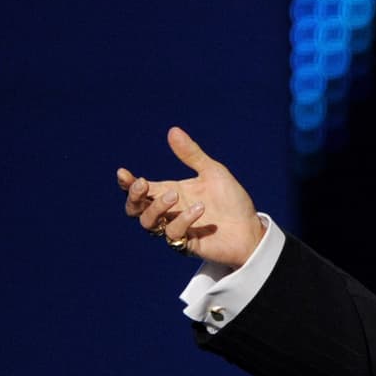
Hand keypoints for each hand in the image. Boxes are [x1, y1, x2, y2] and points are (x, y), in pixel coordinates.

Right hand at [117, 127, 265, 268]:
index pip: (140, 190)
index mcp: (171, 192)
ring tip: (175, 195)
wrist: (251, 227)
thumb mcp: (213, 172)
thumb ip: (192, 155)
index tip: (123, 173)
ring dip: (156, 207)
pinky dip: (184, 219)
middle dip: (133, 197)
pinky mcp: (186, 244)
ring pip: (148, 223)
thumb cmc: (232, 201)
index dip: (127, 183)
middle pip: (134, 209)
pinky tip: (200, 209)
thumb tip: (173, 130)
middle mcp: (169, 212)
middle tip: (144, 185)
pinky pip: (173, 233)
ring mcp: (176, 229)